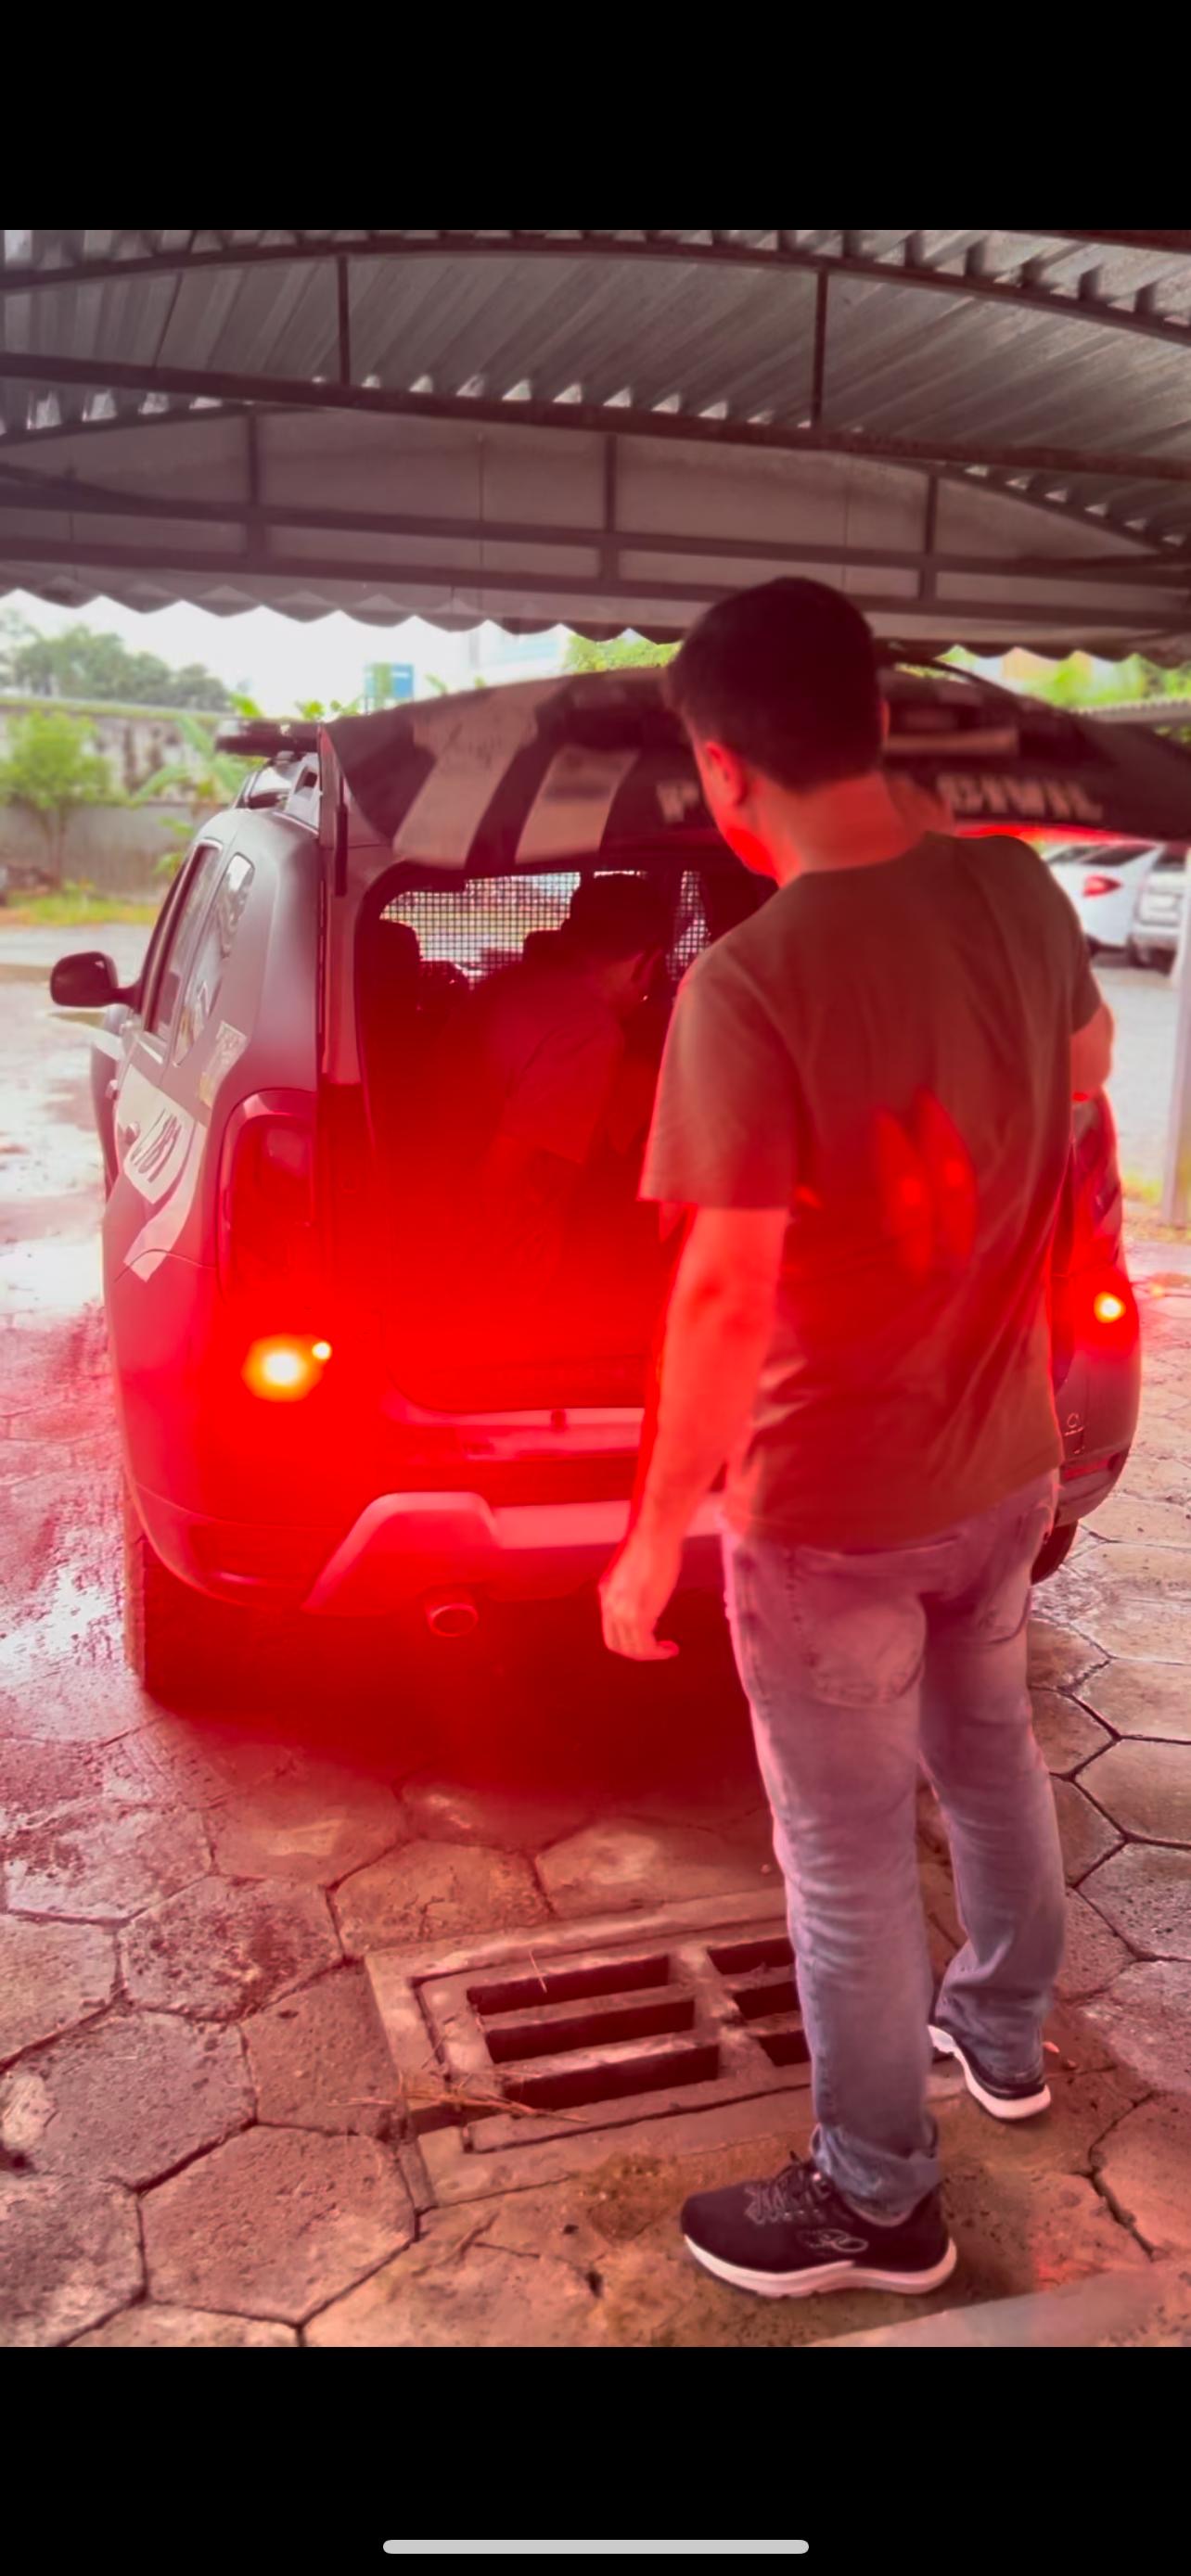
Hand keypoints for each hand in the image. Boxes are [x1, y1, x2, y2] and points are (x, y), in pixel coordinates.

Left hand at [599, 1520, 682, 1661]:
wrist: (654, 1538)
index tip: (649, 1635)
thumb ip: (633, 1590)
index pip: (610, 1629)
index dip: (628, 1638)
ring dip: (651, 1654)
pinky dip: (658, 1652)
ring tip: (667, 1650)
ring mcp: (623, 1612)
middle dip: (638, 1651)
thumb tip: (647, 1604)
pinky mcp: (638, 1616)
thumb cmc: (651, 1548)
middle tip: (657, 1649)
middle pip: (617, 1644)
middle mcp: (610, 1606)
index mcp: (606, 1595)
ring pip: (632, 1649)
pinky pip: (645, 1646)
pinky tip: (670, 1649)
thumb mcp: (634, 1573)